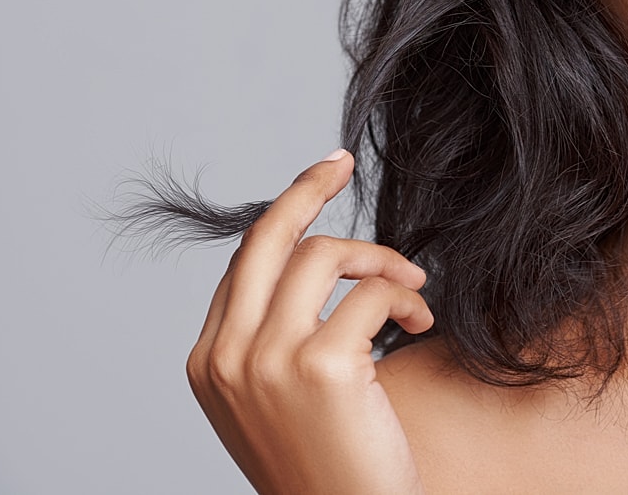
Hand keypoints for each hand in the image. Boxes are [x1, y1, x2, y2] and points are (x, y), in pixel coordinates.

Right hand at [187, 149, 432, 493]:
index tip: (319, 182)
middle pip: (266, 238)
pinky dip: (405, 298)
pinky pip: (372, 293)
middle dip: (305, 188)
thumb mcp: (276, 400)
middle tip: (339, 163)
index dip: (284, 216)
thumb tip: (308, 262)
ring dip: (381, 260)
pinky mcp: (321, 367)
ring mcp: (269, 361)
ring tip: (411, 291)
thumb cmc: (327, 466)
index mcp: (208, 363)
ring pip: (322, 256)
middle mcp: (227, 358)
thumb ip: (274, 339)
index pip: (244, 263)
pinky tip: (420, 322)